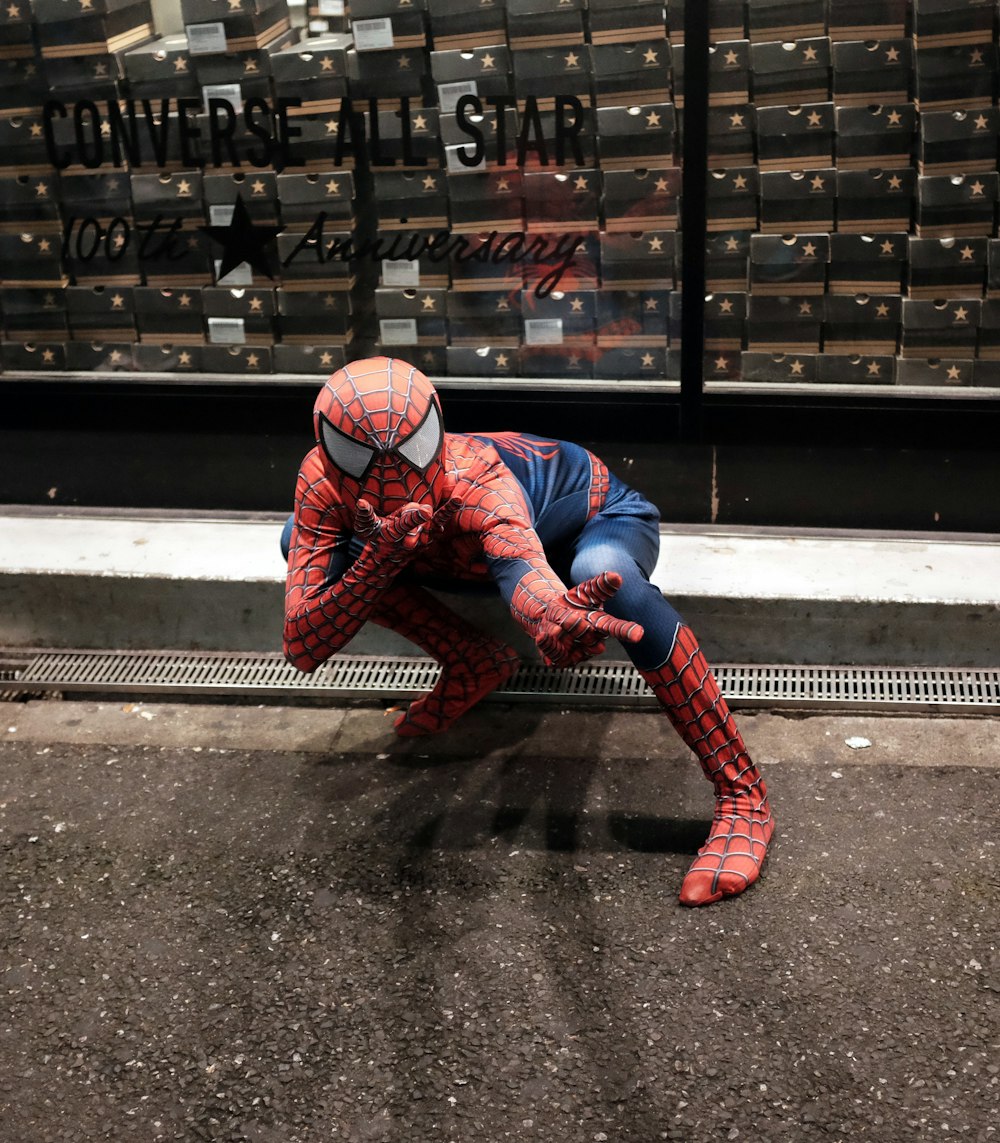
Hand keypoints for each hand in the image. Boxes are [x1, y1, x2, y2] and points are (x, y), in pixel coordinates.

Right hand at [354, 497, 459, 563]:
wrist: (387, 560)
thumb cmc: (376, 538)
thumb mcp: (367, 527)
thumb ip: (366, 514)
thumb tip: (361, 502)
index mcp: (396, 531)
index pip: (407, 523)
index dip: (416, 517)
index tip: (425, 512)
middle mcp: (412, 537)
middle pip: (422, 519)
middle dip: (422, 513)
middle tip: (425, 510)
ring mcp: (423, 539)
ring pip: (436, 522)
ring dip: (446, 511)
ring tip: (457, 500)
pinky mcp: (430, 538)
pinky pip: (440, 524)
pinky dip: (446, 514)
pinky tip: (455, 503)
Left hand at [516, 571, 644, 667]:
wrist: (548, 617)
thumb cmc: (572, 605)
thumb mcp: (585, 592)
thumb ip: (600, 585)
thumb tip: (616, 575)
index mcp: (600, 625)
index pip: (616, 628)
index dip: (628, 631)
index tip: (639, 634)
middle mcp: (591, 642)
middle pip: (589, 637)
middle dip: (578, 627)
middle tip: (571, 617)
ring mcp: (577, 653)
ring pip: (570, 645)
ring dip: (560, 634)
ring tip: (555, 625)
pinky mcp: (561, 660)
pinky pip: (554, 655)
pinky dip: (548, 644)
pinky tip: (543, 635)